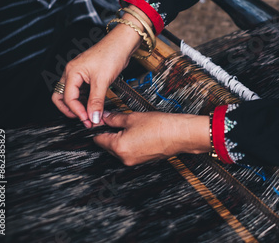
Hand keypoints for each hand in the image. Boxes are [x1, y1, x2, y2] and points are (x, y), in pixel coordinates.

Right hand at [52, 6, 149, 127]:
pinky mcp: (88, 76)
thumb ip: (96, 101)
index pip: (67, 98)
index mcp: (71, 72)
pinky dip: (86, 100)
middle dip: (71, 110)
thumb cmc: (111, 54)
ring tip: (91, 115)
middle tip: (84, 119)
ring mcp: (79, 74)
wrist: (122, 43)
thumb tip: (93, 117)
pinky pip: (81, 91)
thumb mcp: (103, 80)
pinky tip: (94, 106)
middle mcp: (72, 73)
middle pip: (61, 97)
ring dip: (79, 106)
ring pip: (72, 95)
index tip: (88, 120)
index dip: (77, 112)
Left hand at [93, 111, 210, 165]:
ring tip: (131, 125)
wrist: (180, 134)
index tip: (100, 120)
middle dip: (110, 133)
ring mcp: (134, 161)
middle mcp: (125, 158)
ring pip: (119, 149)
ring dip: (120, 138)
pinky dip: (130, 143)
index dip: (98, 128)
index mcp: (119, 147)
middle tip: (116, 120)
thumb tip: (105, 117)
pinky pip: (130, 152)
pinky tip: (139, 133)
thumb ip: (115, 118)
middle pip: (108, 145)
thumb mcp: (133, 117)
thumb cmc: (161, 126)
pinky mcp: (143, 160)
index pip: (98, 139)